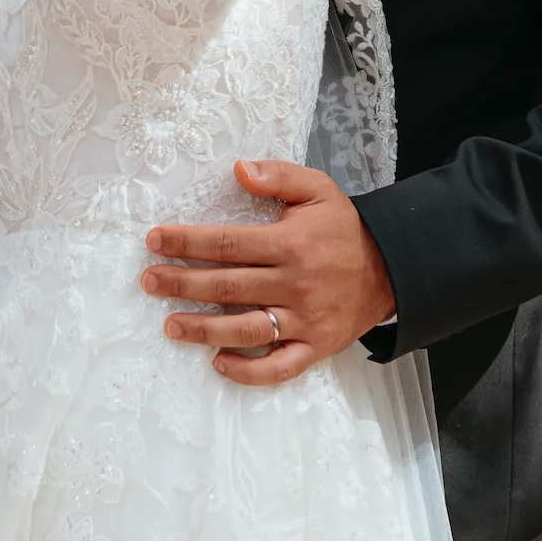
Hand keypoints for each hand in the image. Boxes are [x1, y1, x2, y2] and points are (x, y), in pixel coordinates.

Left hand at [141, 159, 395, 386]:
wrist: (392, 268)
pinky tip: (219, 362)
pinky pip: (279, 367)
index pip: (227, 243)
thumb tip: (240, 169)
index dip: (187, 242)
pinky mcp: (315, 347)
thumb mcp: (318, 189)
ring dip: (204, 329)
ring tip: (170, 325)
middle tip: (149, 281)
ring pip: (246, 329)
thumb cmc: (345, 228)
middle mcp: (295, 283)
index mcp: (291, 243)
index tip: (155, 240)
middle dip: (182, 283)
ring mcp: (305, 320)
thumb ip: (279, 176)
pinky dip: (248, 371)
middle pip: (227, 286)